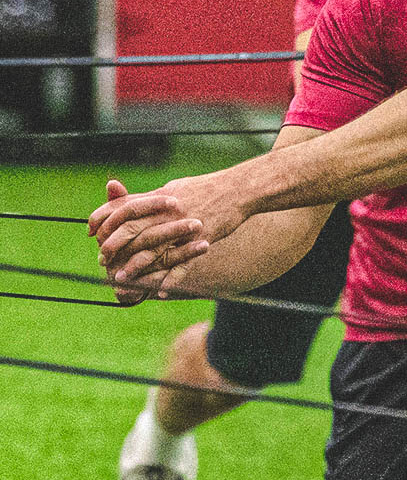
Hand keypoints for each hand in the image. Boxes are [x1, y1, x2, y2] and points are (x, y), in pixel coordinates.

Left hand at [90, 171, 245, 288]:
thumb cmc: (206, 190)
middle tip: (103, 261)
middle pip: (133, 229)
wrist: (240, 190)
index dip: (104, 220)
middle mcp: (169, 211)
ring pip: (155, 249)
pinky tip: (159, 291)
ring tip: (122, 280)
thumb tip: (124, 201)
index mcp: (160, 197)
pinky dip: (171, 278)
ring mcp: (186, 226)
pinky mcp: (202, 238)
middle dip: (114, 246)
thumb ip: (148, 198)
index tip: (92, 233)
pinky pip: (184, 263)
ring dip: (136, 267)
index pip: (123, 207)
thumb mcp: (174, 188)